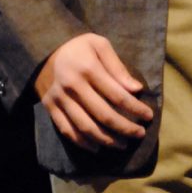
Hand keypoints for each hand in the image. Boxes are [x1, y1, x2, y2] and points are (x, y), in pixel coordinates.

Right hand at [33, 33, 153, 151]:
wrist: (42, 52)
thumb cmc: (78, 47)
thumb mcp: (100, 45)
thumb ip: (118, 67)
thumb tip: (136, 89)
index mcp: (88, 68)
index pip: (117, 95)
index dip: (135, 108)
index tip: (148, 116)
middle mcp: (73, 87)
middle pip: (103, 115)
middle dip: (124, 128)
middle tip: (140, 134)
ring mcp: (60, 100)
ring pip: (85, 127)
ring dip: (106, 140)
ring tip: (122, 145)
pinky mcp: (50, 109)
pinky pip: (67, 131)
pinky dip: (83, 142)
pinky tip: (97, 147)